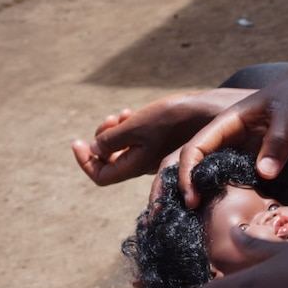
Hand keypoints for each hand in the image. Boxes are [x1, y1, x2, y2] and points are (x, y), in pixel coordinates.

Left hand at [71, 89, 251, 197]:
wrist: (210, 112)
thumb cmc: (175, 119)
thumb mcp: (137, 127)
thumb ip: (112, 139)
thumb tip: (93, 149)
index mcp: (136, 165)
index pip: (101, 175)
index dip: (84, 161)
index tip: (77, 142)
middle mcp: (144, 164)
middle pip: (111, 160)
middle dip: (101, 140)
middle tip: (109, 121)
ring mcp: (155, 153)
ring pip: (124, 147)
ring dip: (115, 131)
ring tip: (121, 114)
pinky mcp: (164, 141)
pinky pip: (138, 140)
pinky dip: (130, 127)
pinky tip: (134, 112)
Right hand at [177, 74, 287, 205]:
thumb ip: (278, 142)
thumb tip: (265, 173)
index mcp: (225, 124)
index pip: (194, 148)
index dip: (188, 174)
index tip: (191, 199)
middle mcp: (222, 137)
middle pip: (188, 162)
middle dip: (174, 187)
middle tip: (169, 216)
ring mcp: (232, 149)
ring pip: (203, 173)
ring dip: (192, 194)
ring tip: (186, 222)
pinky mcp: (243, 159)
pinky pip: (224, 178)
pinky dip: (215, 194)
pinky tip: (213, 215)